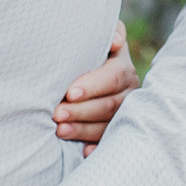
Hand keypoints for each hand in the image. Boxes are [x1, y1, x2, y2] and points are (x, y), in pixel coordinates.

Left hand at [54, 22, 140, 154]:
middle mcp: (130, 92)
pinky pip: (109, 142)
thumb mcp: (101, 38)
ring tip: (59, 131)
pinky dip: (96, 148)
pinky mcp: (117, 131)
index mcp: (123, 68)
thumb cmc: (89, 51)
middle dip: (81, 111)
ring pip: (107, 125)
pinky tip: (83, 153)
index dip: (93, 85)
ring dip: (83, 130)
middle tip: (56, 115)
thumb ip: (111, 32)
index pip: (114, 77)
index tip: (69, 92)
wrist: (89, 70)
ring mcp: (124, 114)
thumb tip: (116, 42)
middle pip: (109, 104)